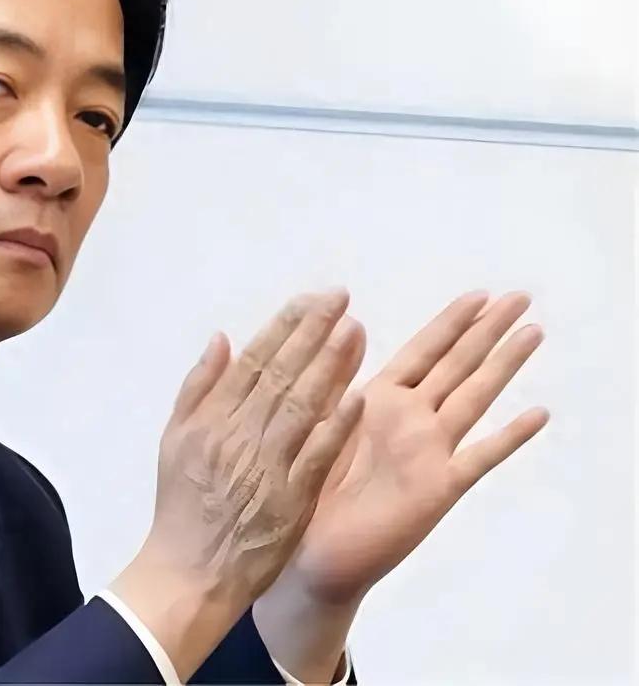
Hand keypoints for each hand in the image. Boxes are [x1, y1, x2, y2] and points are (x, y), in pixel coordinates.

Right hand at [112, 289, 366, 679]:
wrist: (190, 569)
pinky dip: (337, 427)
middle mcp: (239, 435)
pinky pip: (317, 456)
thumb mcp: (174, 439)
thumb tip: (222, 339)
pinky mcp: (291, 499)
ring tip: (353, 330)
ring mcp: (267, 466)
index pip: (254, 361)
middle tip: (340, 298)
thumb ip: (198, 387)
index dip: (284, 327)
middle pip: (281, 374)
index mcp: (211, 418)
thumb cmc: (182, 503)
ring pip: (302, 406)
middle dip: (312, 332)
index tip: (310, 299)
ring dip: (330, 366)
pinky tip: (359, 397)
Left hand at [274, 290, 549, 605]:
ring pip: (473, 398)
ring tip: (533, 332)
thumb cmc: (306, 487)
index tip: (478, 293)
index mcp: (378, 400)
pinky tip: (536, 413)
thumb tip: (348, 318)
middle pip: (456, 366)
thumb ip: (335, 374)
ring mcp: (429, 452)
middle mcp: (411, 421)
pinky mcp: (438, 488)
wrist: (310, 550)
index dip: (450, 322)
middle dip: (487, 330)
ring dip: (503, 365)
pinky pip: (479, 457)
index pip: (422, 352)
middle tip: (521, 296)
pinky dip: (507, 436)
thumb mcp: (315, 419)